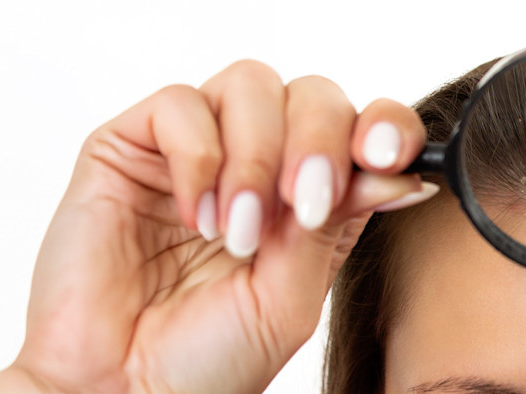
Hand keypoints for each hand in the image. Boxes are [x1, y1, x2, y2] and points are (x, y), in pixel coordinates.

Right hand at [0, 60, 435, 391]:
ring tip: (238, 232)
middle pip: (313, 94)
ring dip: (258, 156)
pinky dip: (198, 159)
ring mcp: (198, 151)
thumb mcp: (293, 297)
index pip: (362, 126)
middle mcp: (260, 162)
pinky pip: (180, 105)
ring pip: (252, 84)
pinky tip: (194, 218)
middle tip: (307, 208)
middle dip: (321, 143)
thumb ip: (337, 225)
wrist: (126, 392)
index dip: (384, 127)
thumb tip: (399, 172)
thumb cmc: (209, 360)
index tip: (389, 157)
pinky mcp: (132, 147)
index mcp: (313, 197)